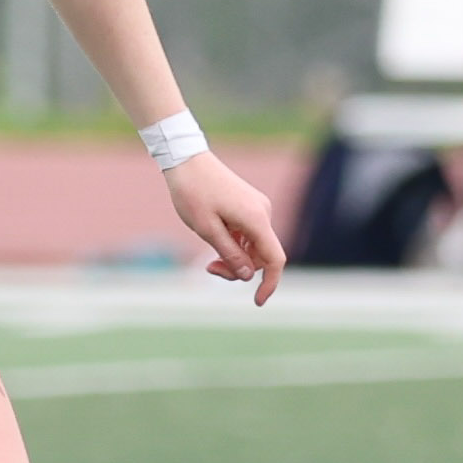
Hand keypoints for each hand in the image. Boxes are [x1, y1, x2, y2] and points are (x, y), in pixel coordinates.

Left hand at [166, 152, 285, 304]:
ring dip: (234, 258)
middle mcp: (263, 213)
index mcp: (256, 220)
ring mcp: (257, 208)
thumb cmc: (193, 194)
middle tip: (209, 269)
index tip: (258, 301)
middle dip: (239, 269)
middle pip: (262, 255)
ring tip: (208, 259)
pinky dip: (234, 245)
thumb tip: (247, 276)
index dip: (270, 283)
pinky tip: (213, 240)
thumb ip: (229, 254)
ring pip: (254, 246)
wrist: (186, 161)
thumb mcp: (207, 230)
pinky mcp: (249, 206)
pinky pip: (248, 235)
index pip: (275, 259)